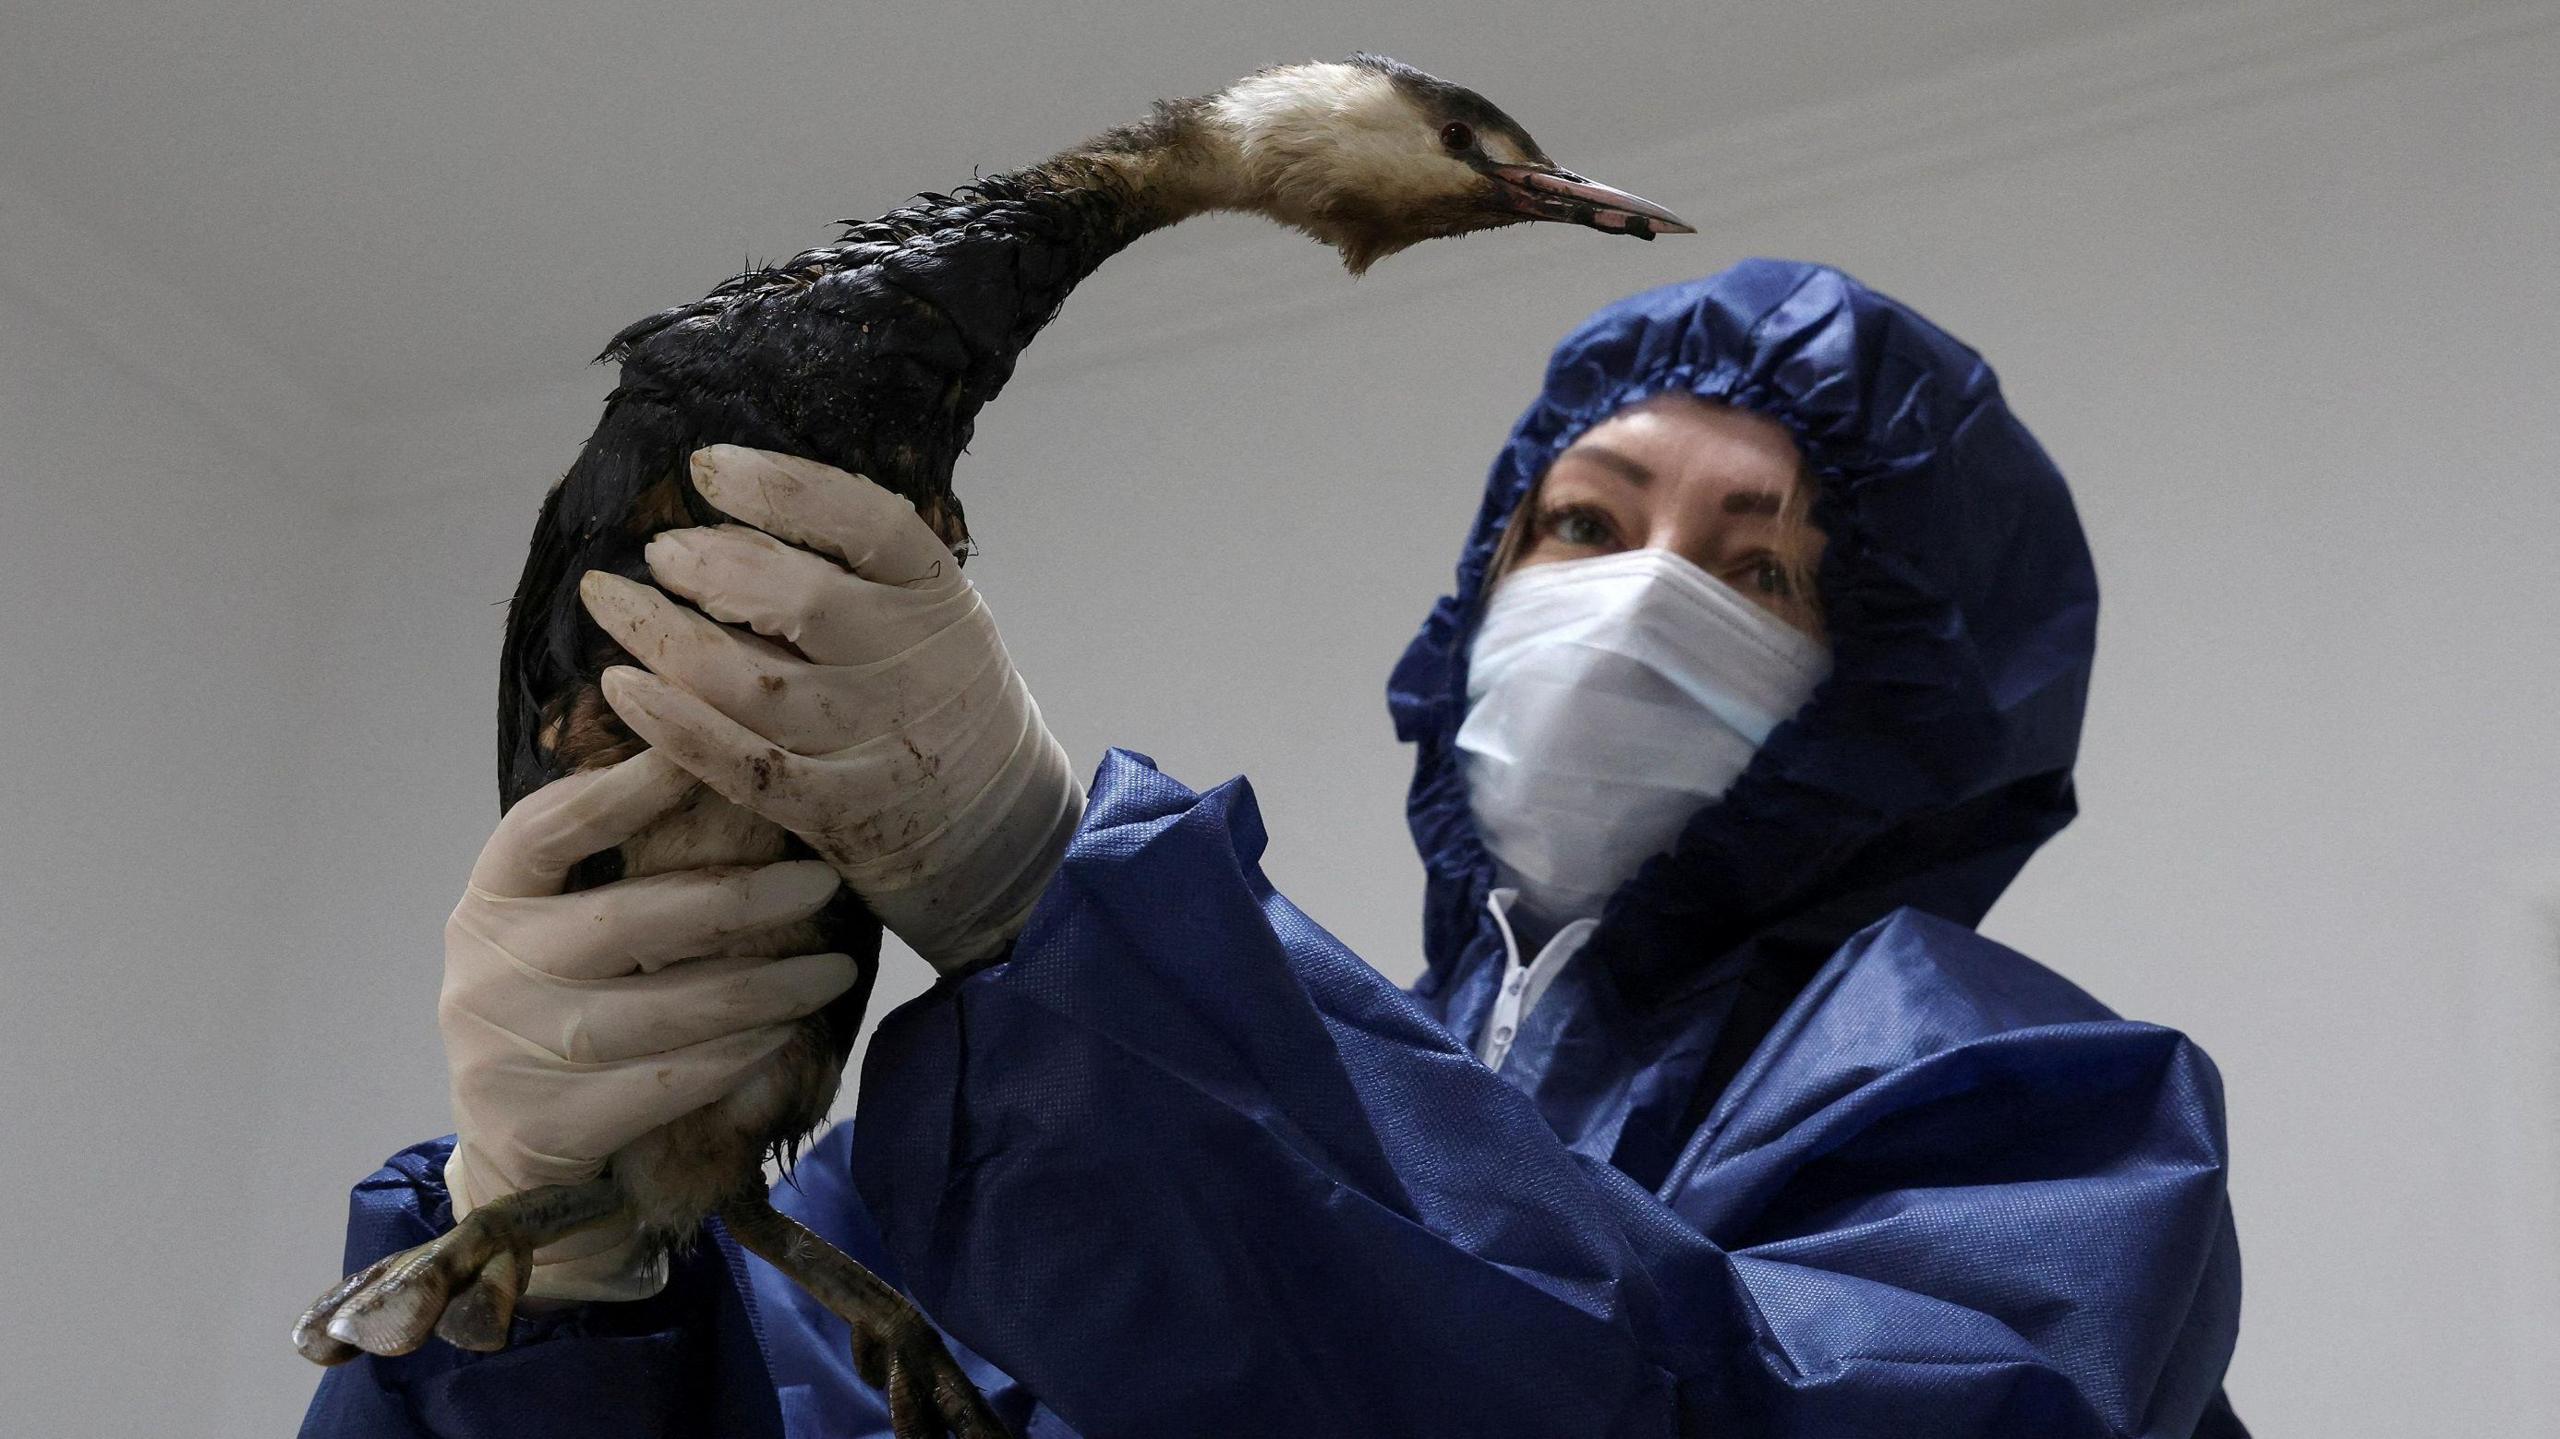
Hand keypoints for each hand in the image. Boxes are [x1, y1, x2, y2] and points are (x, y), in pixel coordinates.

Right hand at [439, 748, 859, 1299]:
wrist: (512, 1154)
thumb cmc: (560, 1006)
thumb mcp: (555, 929)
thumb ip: (608, 866)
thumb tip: (716, 773)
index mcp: (490, 900)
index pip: (547, 828)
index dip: (623, 790)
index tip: (703, 756)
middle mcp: (488, 971)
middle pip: (627, 922)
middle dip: (740, 900)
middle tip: (823, 883)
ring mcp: (511, 1053)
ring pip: (662, 1011)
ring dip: (765, 987)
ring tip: (837, 970)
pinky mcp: (551, 1126)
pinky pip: (667, 1082)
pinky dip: (737, 1054)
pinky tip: (787, 1032)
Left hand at [577, 445, 1081, 971]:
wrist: (997, 824)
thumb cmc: (939, 696)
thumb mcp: (936, 616)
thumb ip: (862, 570)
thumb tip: (737, 507)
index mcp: (937, 600)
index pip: (868, 523)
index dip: (783, 487)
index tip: (708, 467)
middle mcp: (909, 666)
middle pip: (802, 601)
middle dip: (713, 566)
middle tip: (659, 552)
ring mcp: (872, 742)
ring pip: (754, 684)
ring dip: (667, 637)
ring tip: (612, 601)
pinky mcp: (837, 810)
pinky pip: (744, 767)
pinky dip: (678, 728)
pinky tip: (622, 689)